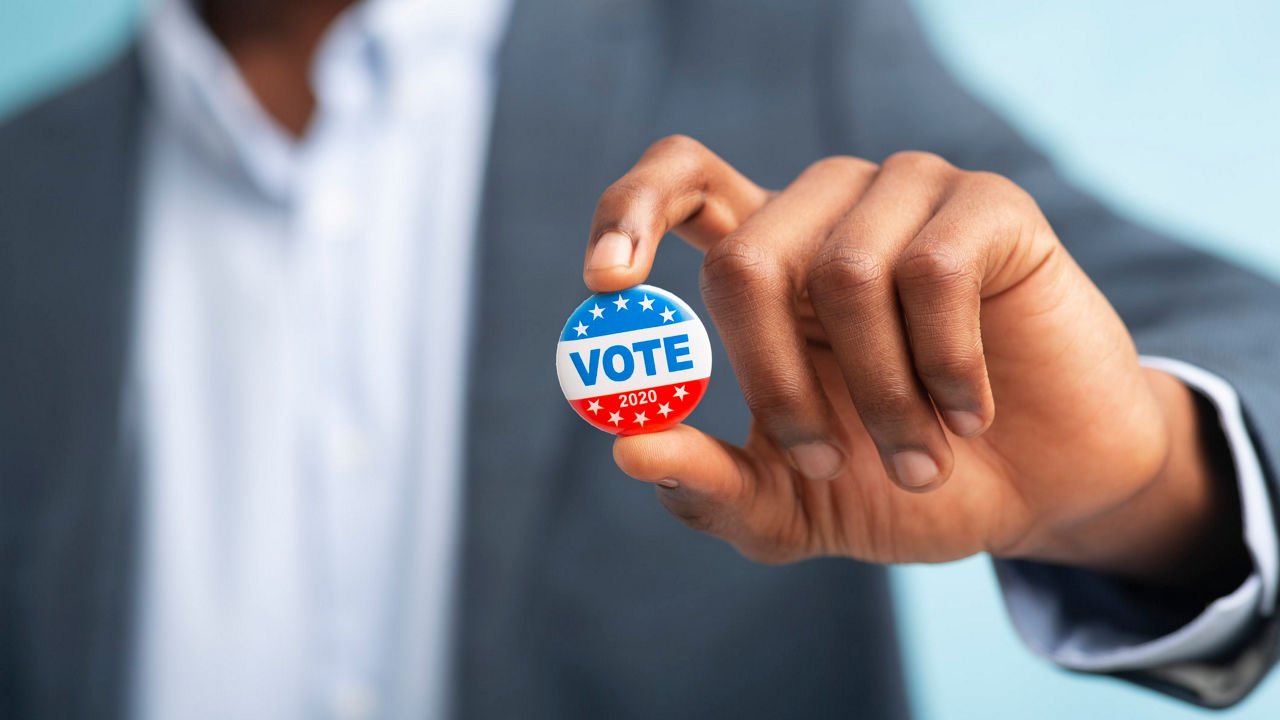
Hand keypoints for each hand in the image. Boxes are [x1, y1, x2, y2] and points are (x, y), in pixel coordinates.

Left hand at [583, 136, 1243, 584]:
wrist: (1040, 492)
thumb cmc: (902, 482)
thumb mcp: (790, 504)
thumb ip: (709, 486)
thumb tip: (626, 447)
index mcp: (767, 260)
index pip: (679, 183)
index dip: (629, 215)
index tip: (606, 287)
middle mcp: (826, 212)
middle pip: (746, 253)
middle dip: (775, 381)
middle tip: (818, 459)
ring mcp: (908, 198)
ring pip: (844, 271)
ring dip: (878, 396)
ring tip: (919, 455)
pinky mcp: (989, 206)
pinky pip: (937, 271)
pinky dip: (946, 367)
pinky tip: (970, 411)